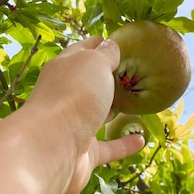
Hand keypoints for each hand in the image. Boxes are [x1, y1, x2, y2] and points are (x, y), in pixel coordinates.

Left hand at [27, 36, 144, 193]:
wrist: (53, 147)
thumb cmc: (74, 95)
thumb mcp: (94, 63)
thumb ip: (105, 54)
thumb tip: (110, 45)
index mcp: (64, 69)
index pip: (80, 51)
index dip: (95, 44)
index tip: (111, 40)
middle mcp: (65, 96)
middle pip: (87, 84)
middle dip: (104, 79)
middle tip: (128, 74)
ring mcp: (73, 125)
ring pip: (95, 115)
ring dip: (111, 111)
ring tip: (134, 104)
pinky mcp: (83, 153)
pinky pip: (108, 147)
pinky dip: (124, 144)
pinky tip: (140, 140)